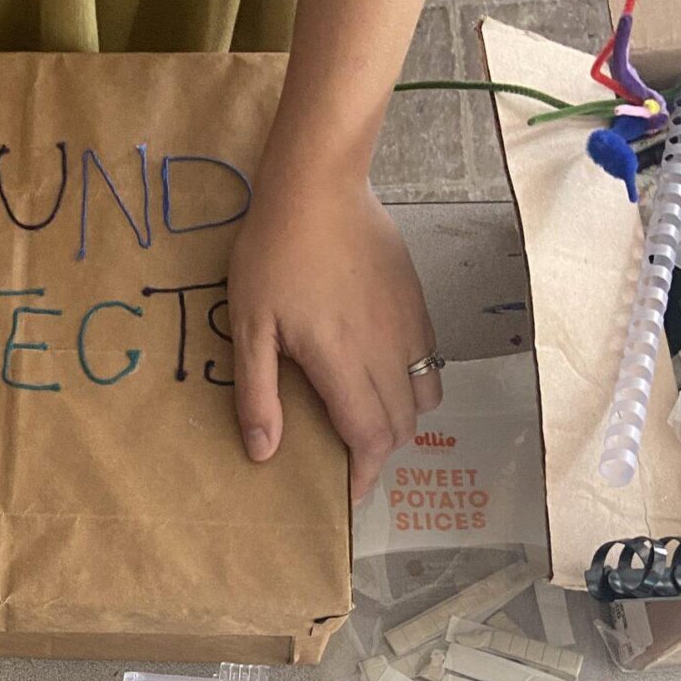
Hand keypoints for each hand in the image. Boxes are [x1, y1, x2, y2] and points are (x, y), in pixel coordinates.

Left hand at [228, 163, 442, 500]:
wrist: (318, 187)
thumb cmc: (273, 255)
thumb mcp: (250, 326)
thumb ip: (258, 393)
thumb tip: (265, 453)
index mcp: (343, 363)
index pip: (370, 438)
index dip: (364, 474)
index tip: (349, 493)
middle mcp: (385, 350)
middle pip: (401, 426)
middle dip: (380, 453)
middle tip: (351, 459)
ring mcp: (408, 324)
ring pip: (425, 396)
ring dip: (402, 419)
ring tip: (370, 420)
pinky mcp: (417, 301)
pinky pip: (430, 359)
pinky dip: (415, 383)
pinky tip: (383, 375)